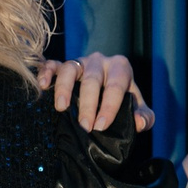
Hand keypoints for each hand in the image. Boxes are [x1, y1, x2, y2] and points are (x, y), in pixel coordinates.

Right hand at [37, 51, 152, 133]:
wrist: (108, 91)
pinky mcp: (64, 65)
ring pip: (70, 68)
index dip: (109, 107)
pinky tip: (43, 86)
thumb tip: (138, 122)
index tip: (101, 126)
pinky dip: (46, 72)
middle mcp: (100, 61)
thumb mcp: (138, 108)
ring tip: (61, 108)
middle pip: (92, 80)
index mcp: (121, 67)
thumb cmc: (124, 101)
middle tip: (85, 126)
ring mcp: (80, 61)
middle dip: (88, 104)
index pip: (116, 86)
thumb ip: (145, 116)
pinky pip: (53, 64)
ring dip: (64, 88)